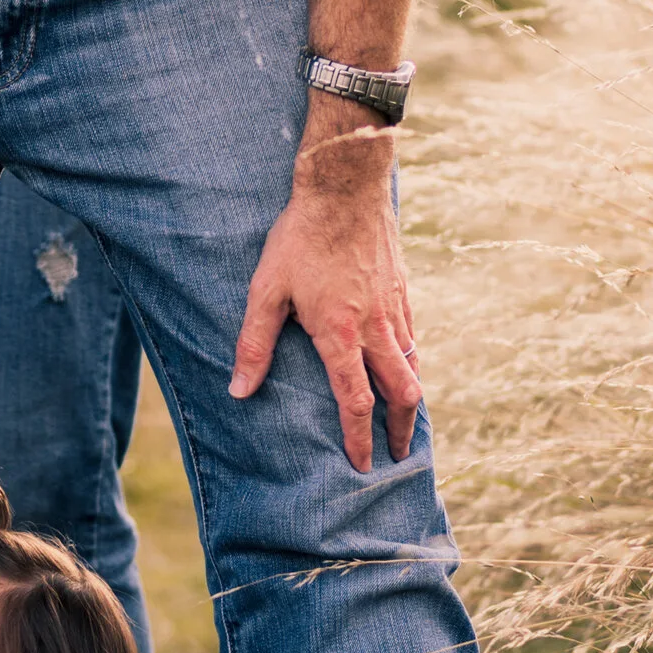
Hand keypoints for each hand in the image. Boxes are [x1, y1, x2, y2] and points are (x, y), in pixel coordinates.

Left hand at [228, 137, 420, 469]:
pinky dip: (413, 363)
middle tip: (397, 456)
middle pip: (401, 393)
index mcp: (340, 333)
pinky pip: (414, 337)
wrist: (345, 187)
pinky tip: (404, 367)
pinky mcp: (402, 290)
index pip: (355, 401)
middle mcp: (375, 328)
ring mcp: (394, 309)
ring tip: (404, 421)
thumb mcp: (266, 289)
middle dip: (399, 430)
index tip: (361, 465)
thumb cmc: (300, 237)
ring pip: (413, 366)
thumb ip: (254, 343)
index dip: (359, 437)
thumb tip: (239, 390)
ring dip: (410, 399)